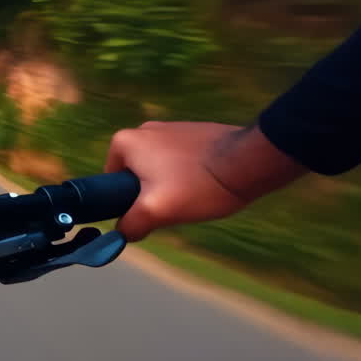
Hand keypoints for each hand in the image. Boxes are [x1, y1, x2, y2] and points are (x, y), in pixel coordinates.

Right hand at [104, 122, 304, 241]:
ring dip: (170, 183)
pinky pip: (179, 159)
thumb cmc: (196, 184)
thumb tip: (122, 234)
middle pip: (136, 174)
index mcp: (124, 142)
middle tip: (172, 207)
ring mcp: (170, 126)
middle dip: (150, 193)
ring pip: (159, 168)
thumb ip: (131, 225)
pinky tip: (204, 184)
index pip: (112, 181)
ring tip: (192, 196)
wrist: (248, 162)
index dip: (128, 202)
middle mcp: (143, 128)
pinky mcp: (194, 131)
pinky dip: (187, 173)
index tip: (151, 211)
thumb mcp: (156, 211)